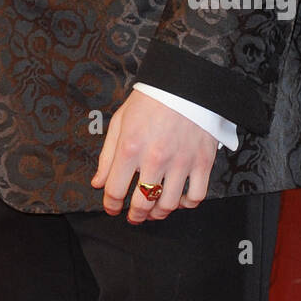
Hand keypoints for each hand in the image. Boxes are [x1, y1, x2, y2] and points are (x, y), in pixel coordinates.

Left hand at [91, 88, 217, 222]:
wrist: (184, 84)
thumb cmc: (149, 101)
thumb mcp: (120, 122)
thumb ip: (107, 156)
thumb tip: (98, 183)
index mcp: (130, 147)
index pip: (115, 190)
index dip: (110, 205)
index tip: (112, 208)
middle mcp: (155, 158)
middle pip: (142, 204)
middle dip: (135, 216)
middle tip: (133, 216)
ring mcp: (181, 162)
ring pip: (168, 205)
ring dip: (158, 214)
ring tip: (153, 211)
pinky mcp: (202, 162)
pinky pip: (196, 197)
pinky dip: (186, 205)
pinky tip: (178, 201)